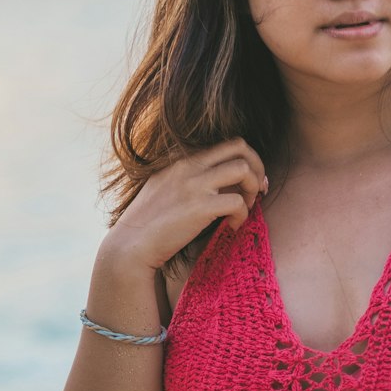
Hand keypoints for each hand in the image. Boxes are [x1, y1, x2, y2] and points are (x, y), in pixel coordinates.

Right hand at [105, 135, 268, 271]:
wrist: (131, 246)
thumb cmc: (149, 224)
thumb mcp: (165, 189)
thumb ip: (190, 179)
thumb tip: (225, 184)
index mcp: (181, 159)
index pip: (227, 144)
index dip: (247, 160)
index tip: (250, 181)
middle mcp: (189, 166)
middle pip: (240, 146)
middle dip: (258, 166)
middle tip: (260, 189)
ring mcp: (194, 185)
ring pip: (243, 169)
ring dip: (253, 188)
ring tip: (246, 208)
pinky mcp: (199, 207)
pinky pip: (238, 202)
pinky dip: (243, 215)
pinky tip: (233, 227)